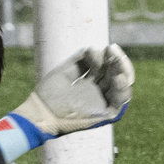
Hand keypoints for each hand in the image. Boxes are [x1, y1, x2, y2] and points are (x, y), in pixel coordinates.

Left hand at [0, 44, 133, 161]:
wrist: (41, 112)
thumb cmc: (48, 95)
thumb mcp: (64, 73)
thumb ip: (78, 62)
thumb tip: (93, 48)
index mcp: (89, 84)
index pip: (105, 68)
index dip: (105, 57)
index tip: (96, 48)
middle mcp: (99, 93)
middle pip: (116, 74)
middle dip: (116, 60)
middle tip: (112, 48)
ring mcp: (103, 103)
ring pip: (122, 86)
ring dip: (122, 70)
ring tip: (115, 58)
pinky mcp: (106, 115)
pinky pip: (120, 102)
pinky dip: (122, 89)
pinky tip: (119, 77)